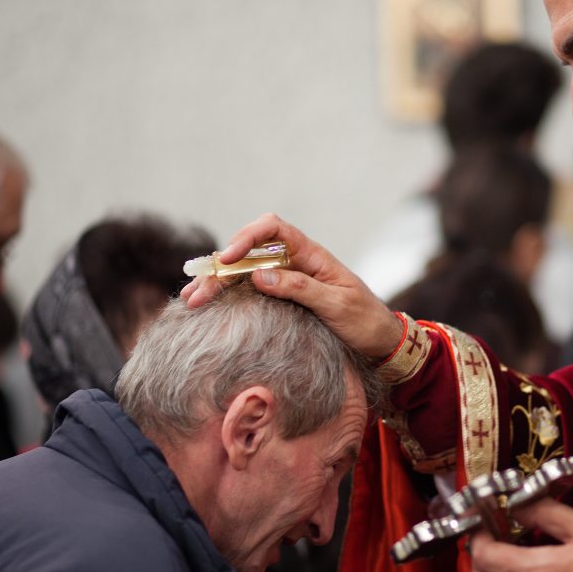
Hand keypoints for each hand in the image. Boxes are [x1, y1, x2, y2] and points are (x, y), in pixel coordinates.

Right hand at [181, 213, 402, 358]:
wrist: (381, 342)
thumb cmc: (365, 320)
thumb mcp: (336, 305)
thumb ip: (300, 288)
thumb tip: (259, 275)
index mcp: (311, 255)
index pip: (273, 229)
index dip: (247, 238)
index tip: (228, 259)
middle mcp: (295, 262)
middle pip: (250, 252)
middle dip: (221, 268)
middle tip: (198, 293)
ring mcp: (287, 280)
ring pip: (244, 272)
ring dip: (217, 283)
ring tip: (192, 299)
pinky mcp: (283, 299)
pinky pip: (251, 291)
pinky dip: (229, 296)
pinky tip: (209, 305)